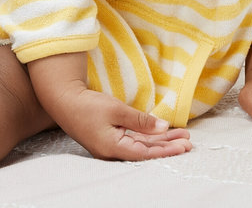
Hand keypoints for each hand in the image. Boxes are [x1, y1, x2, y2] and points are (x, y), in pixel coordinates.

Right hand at [27, 52, 190, 160]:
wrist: (63, 99)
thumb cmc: (86, 105)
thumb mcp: (116, 110)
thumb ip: (140, 120)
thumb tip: (163, 126)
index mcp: (113, 147)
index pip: (146, 153)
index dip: (167, 150)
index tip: (184, 146)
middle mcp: (113, 150)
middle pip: (146, 150)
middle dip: (168, 145)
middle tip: (188, 141)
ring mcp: (110, 144)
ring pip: (141, 144)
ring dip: (160, 140)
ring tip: (180, 136)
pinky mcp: (109, 136)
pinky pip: (133, 138)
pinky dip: (147, 135)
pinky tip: (160, 132)